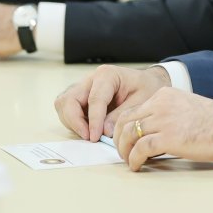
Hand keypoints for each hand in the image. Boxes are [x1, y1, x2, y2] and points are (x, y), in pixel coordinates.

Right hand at [54, 65, 170, 141]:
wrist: (148, 82)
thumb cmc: (147, 88)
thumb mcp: (142, 100)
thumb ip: (122, 115)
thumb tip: (104, 131)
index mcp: (107, 75)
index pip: (94, 99)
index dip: (93, 121)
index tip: (95, 137)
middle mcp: (91, 79)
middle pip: (69, 100)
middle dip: (75, 121)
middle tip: (89, 137)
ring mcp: (83, 87)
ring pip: (64, 104)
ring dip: (72, 122)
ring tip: (90, 134)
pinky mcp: (80, 96)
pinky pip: (67, 109)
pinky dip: (73, 121)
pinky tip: (88, 129)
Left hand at [113, 87, 212, 170]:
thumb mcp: (186, 107)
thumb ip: (167, 114)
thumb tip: (150, 134)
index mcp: (165, 95)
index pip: (132, 110)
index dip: (123, 128)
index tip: (125, 140)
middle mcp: (160, 104)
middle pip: (125, 122)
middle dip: (119, 139)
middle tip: (122, 152)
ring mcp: (163, 120)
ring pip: (128, 135)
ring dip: (124, 151)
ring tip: (129, 161)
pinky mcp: (168, 138)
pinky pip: (140, 150)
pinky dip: (134, 160)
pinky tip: (137, 166)